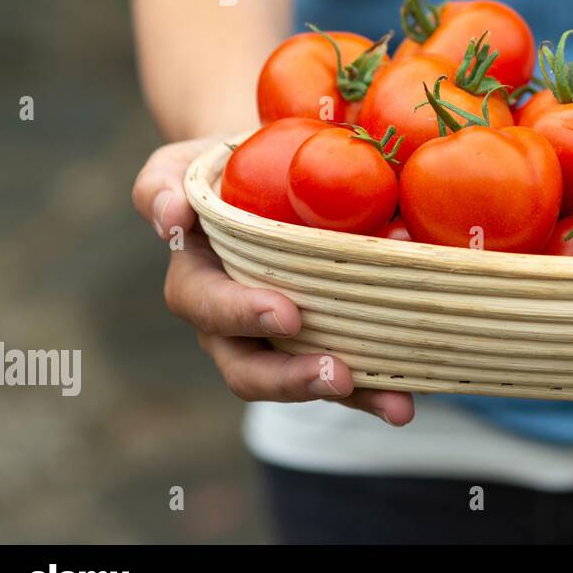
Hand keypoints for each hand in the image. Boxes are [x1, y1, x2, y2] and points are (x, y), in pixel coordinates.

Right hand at [132, 138, 415, 425]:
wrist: (271, 172)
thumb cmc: (224, 168)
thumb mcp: (183, 166)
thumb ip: (163, 185)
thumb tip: (170, 215)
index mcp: (198, 282)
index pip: (207, 307)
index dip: (241, 315)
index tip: (286, 312)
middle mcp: (234, 325)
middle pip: (250, 369)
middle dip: (293, 379)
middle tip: (339, 375)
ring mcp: (281, 340)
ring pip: (305, 382)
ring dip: (351, 398)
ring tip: (394, 406)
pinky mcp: (326, 341)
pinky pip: (349, 374)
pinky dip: (379, 391)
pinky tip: (409, 402)